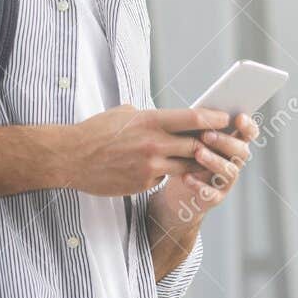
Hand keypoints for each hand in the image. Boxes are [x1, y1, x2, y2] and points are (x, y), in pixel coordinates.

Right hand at [63, 104, 232, 196]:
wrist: (71, 157)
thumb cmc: (96, 131)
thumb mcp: (123, 114)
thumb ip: (147, 116)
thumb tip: (165, 117)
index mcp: (150, 120)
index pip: (193, 118)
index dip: (214, 118)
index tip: (226, 118)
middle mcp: (154, 144)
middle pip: (196, 145)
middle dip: (211, 144)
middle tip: (224, 142)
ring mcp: (150, 166)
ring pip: (187, 166)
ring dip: (196, 163)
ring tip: (205, 159)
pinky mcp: (143, 183)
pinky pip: (164, 178)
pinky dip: (167, 173)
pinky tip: (163, 170)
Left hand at [149, 111, 259, 227]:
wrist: (178, 191)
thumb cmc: (185, 157)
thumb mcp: (191, 139)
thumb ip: (200, 127)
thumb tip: (198, 111)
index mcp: (231, 144)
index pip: (248, 134)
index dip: (248, 126)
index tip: (240, 117)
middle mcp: (234, 162)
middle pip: (241, 151)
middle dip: (225, 142)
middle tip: (206, 135)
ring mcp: (226, 181)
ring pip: (229, 171)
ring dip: (214, 161)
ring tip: (198, 153)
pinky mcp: (214, 198)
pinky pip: (211, 193)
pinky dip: (198, 185)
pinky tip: (186, 176)